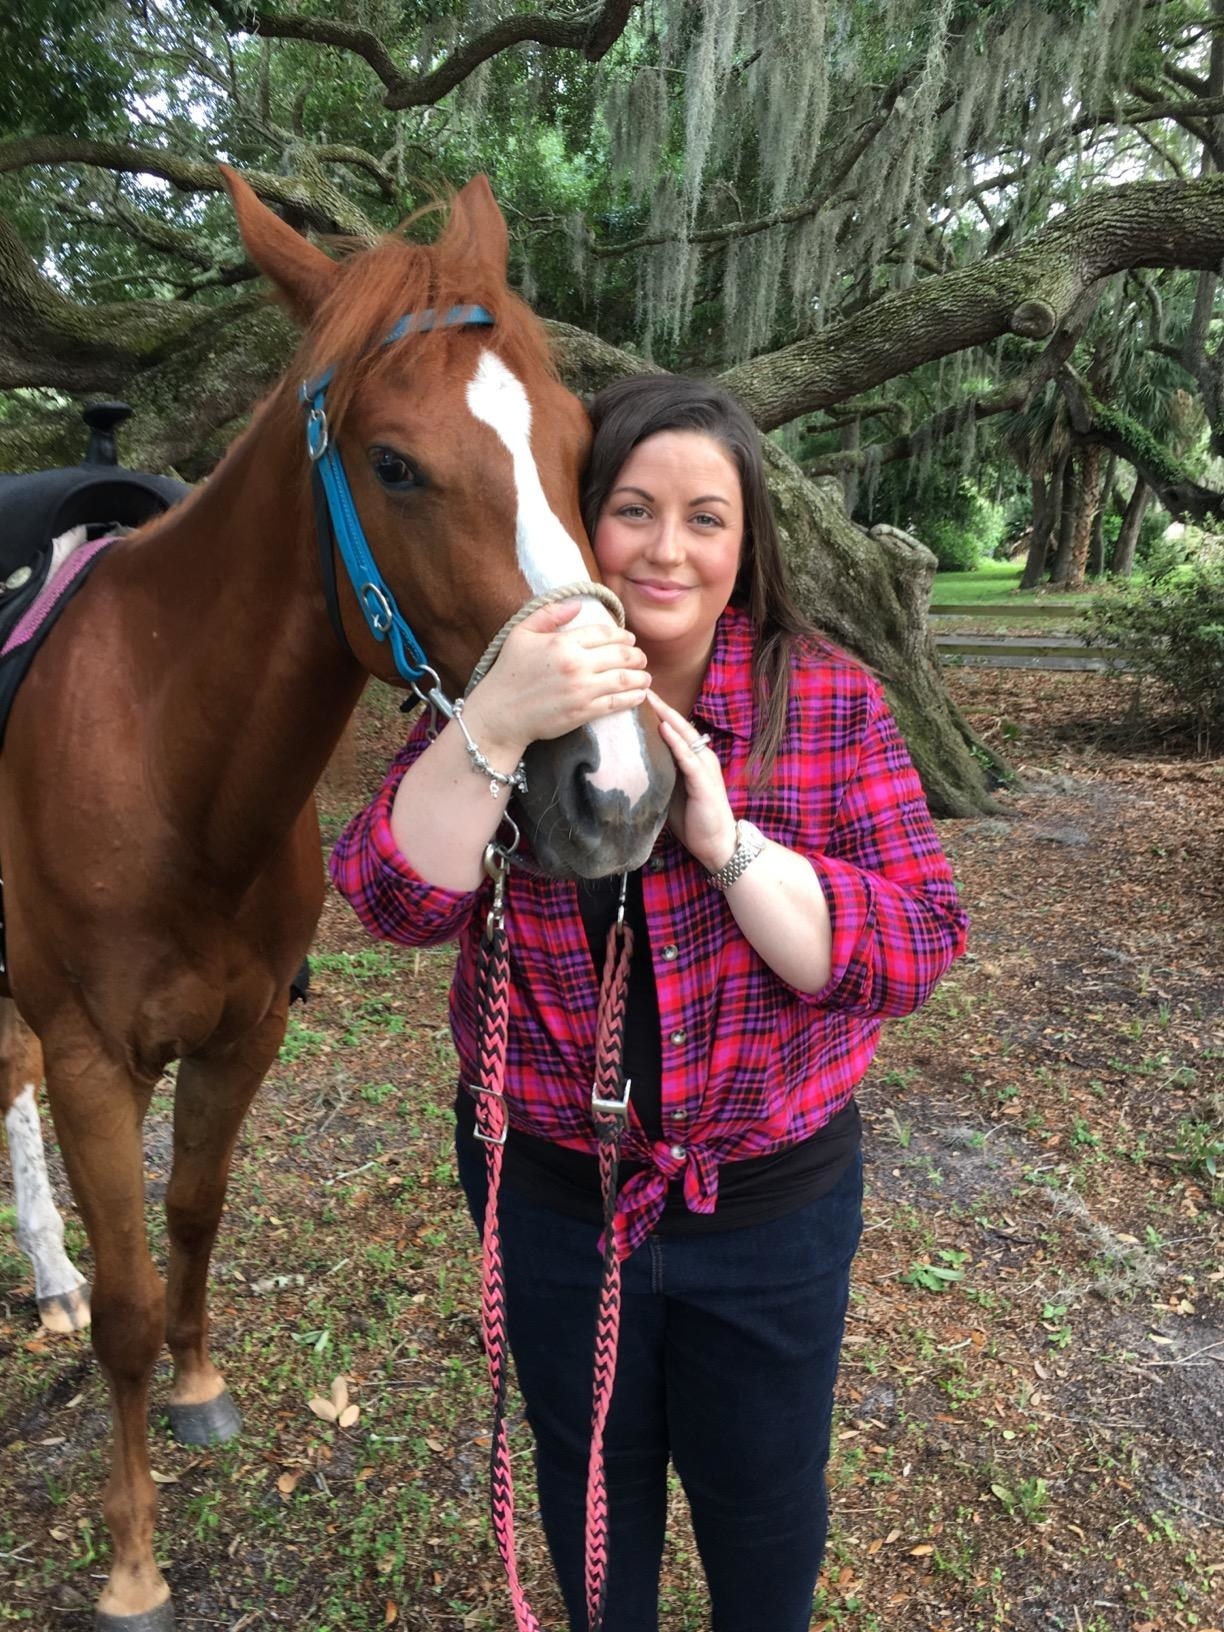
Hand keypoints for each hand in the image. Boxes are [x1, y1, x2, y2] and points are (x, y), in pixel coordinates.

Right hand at [462, 600, 650, 757]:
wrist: (500, 715)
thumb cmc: (508, 673)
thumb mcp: (521, 634)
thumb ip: (549, 614)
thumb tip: (578, 604)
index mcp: (562, 642)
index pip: (605, 633)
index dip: (622, 635)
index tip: (629, 639)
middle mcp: (576, 664)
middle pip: (621, 655)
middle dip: (637, 655)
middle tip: (641, 658)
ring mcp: (582, 690)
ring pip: (625, 679)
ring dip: (641, 677)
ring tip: (645, 677)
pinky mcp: (584, 712)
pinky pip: (617, 702)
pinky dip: (633, 698)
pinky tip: (639, 695)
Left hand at [646, 690, 736, 871]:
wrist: (716, 843)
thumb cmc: (693, 819)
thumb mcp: (671, 791)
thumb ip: (659, 774)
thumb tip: (629, 764)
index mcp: (693, 758)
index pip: (674, 729)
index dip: (658, 711)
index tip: (638, 695)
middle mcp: (701, 757)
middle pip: (679, 724)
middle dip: (660, 705)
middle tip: (641, 686)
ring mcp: (704, 767)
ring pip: (684, 735)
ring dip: (667, 716)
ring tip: (650, 698)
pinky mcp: (704, 781)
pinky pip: (688, 757)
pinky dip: (676, 742)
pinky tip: (664, 728)